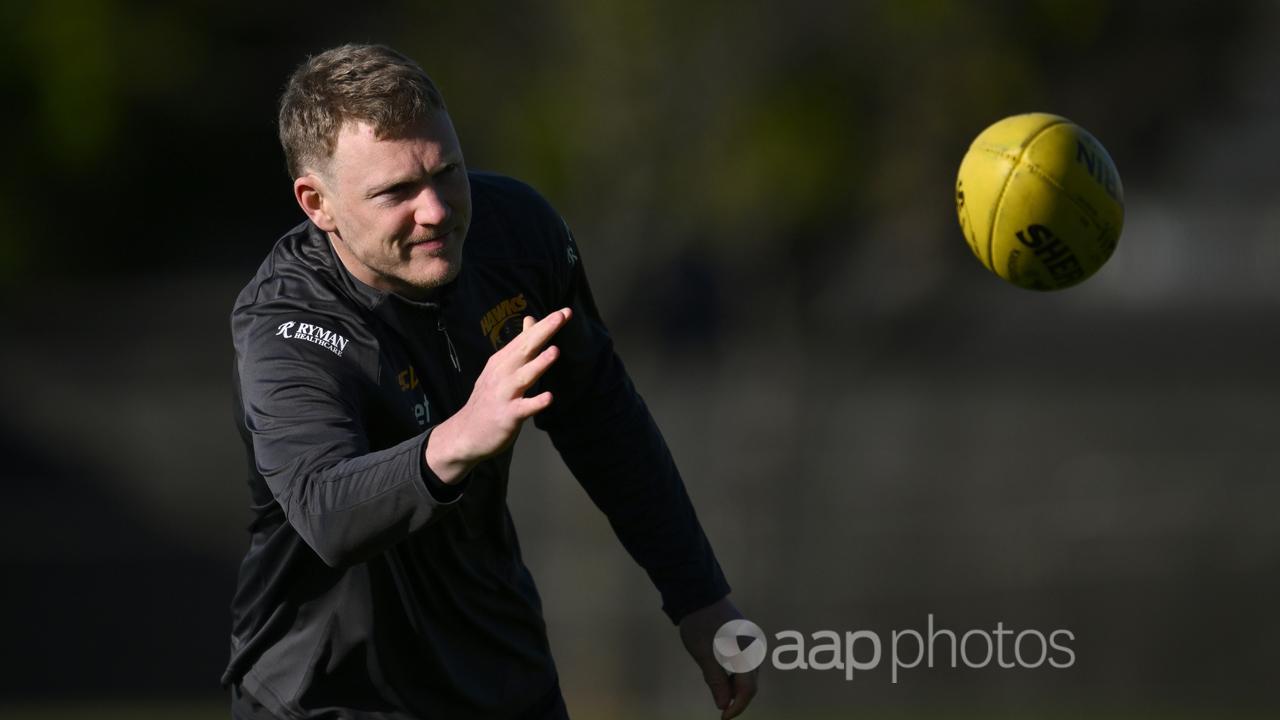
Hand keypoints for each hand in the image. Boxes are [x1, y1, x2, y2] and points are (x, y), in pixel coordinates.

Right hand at [426, 308, 571, 482]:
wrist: (465, 434)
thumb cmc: (490, 399)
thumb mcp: (501, 368)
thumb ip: (519, 346)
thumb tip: (532, 320)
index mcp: (502, 361)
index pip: (526, 338)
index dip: (544, 324)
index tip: (565, 311)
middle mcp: (502, 374)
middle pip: (524, 350)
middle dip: (543, 333)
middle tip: (560, 317)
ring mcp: (504, 395)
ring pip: (523, 377)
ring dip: (539, 364)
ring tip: (555, 351)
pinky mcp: (507, 416)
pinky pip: (523, 408)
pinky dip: (535, 403)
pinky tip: (549, 398)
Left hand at [679, 596, 758, 718]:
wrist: (699, 594)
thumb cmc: (699, 624)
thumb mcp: (704, 655)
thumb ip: (716, 681)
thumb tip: (724, 704)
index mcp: (746, 653)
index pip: (748, 689)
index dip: (737, 707)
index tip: (723, 717)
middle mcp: (754, 648)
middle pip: (750, 682)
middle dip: (736, 696)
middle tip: (718, 704)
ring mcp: (751, 641)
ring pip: (747, 672)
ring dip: (734, 684)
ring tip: (716, 684)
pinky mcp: (745, 637)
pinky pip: (744, 661)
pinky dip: (734, 672)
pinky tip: (719, 670)